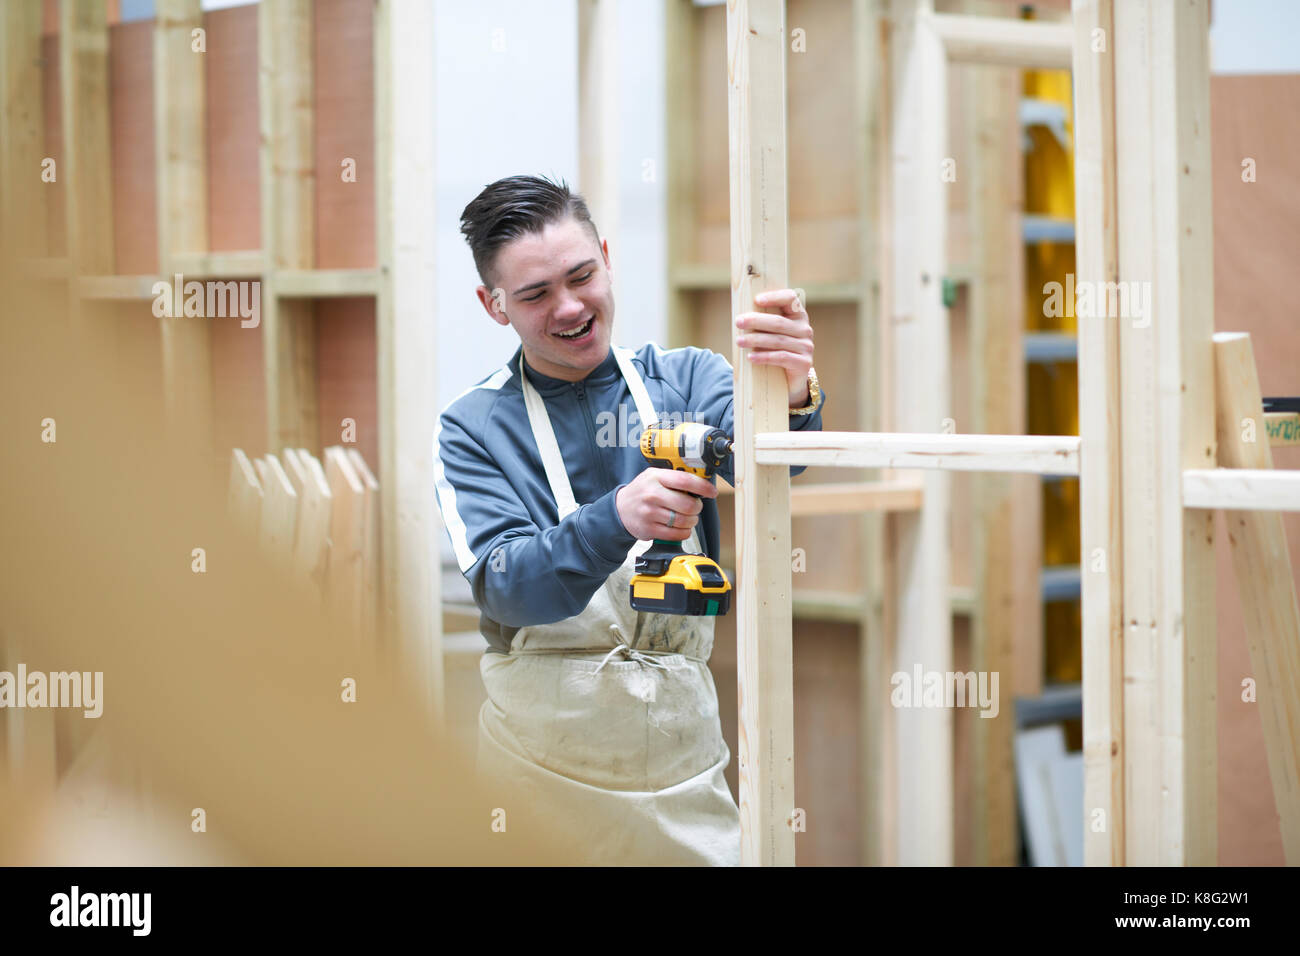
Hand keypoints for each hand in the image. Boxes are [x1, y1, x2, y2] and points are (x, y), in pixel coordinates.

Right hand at [615, 468, 716, 541]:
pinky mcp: (649, 529)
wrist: (619, 509)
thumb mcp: (654, 476)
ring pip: (683, 521)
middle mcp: (652, 494)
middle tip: (695, 507)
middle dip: (697, 508)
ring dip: (692, 521)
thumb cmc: (641, 491)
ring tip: (688, 518)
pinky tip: (681, 527)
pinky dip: (684, 532)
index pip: (685, 480)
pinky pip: (676, 534)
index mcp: (656, 477)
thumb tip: (701, 485)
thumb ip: (674, 478)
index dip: (703, 487)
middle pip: (687, 505)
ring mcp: (650, 513)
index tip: (711, 492)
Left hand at [734, 288, 814, 406]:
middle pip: (779, 322)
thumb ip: (762, 323)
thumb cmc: (775, 350)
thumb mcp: (770, 334)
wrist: (790, 379)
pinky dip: (764, 356)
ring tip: (739, 341)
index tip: (756, 300)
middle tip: (738, 322)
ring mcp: (806, 346)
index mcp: (797, 315)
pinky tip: (751, 357)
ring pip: (778, 340)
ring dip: (755, 340)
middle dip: (756, 321)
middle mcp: (804, 329)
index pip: (790, 299)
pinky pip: (781, 357)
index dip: (774, 297)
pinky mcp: (803, 363)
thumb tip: (740, 317)